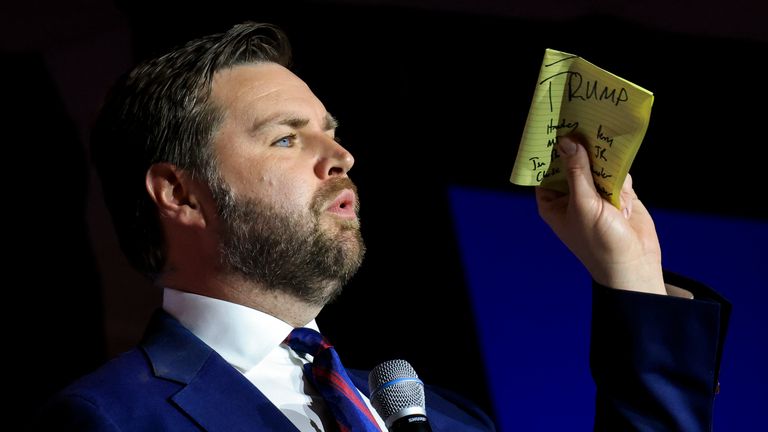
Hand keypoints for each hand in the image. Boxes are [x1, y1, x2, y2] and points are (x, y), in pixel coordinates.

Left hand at [535, 136, 665, 294]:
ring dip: (601, 153)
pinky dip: (619, 166)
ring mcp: (596, 195)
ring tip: (601, 127)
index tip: (554, 125)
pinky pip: (617, 172)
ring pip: (596, 165)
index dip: (550, 150)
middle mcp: (573, 196)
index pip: (547, 169)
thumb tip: (567, 142)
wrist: (634, 263)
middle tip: (581, 118)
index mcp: (554, 202)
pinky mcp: (619, 194)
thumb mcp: (583, 204)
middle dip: (579, 146)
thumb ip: (577, 172)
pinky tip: (619, 152)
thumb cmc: (599, 242)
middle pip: (573, 163)